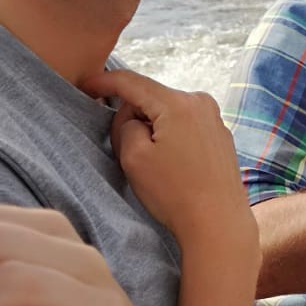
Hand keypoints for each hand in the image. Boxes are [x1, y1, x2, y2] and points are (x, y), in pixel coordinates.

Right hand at [81, 67, 256, 253]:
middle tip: (124, 150)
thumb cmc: (176, 194)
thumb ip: (124, 124)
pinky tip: (171, 166)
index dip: (103, 81)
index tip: (84, 87)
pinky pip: (185, 126)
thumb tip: (134, 116)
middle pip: (150, 97)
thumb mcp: (134, 157)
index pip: (131, 81)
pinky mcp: (220, 136)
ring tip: (153, 164)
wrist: (219, 224)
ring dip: (151, 128)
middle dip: (131, 116)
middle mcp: (201, 102)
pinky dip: (170, 137)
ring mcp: (214, 119)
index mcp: (177, 103)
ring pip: (167, 112)